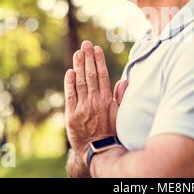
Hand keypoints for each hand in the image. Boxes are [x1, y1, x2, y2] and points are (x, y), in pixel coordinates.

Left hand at [64, 40, 126, 160]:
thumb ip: (120, 97)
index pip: (102, 75)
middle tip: (85, 44)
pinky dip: (69, 82)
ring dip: (79, 65)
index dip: (99, 61)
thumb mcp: (120, 114)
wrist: (97, 149)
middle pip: (90, 75)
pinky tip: (70, 71)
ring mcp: (82, 107)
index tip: (97, 49)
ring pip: (80, 82)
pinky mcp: (71, 114)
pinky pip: (70, 94)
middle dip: (88, 58)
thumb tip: (123, 81)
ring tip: (78, 53)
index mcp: (106, 100)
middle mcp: (94, 101)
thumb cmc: (110, 130)